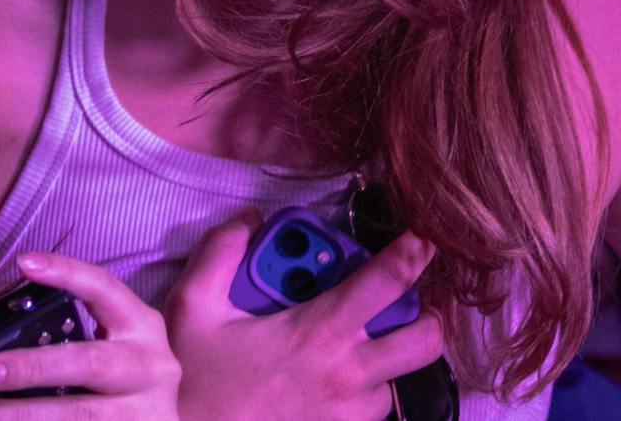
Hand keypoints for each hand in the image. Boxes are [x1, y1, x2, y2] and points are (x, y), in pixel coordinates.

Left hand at [0, 251, 180, 419]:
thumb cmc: (126, 379)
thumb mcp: (115, 346)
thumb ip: (74, 332)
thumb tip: (2, 333)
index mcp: (142, 327)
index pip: (105, 288)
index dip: (67, 273)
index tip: (25, 263)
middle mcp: (150, 367)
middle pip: (89, 362)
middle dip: (31, 367)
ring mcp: (146, 413)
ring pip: (80, 414)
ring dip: (19, 415)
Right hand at [165, 213, 442, 420]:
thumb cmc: (195, 383)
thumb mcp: (192, 305)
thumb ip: (221, 250)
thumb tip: (250, 219)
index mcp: (319, 332)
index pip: (388, 281)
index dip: (415, 252)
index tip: (427, 236)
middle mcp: (347, 375)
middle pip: (424, 341)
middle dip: (428, 316)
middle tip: (404, 303)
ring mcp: (349, 417)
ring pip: (399, 382)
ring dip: (387, 360)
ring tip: (353, 346)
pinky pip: (373, 415)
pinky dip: (364, 394)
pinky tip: (330, 383)